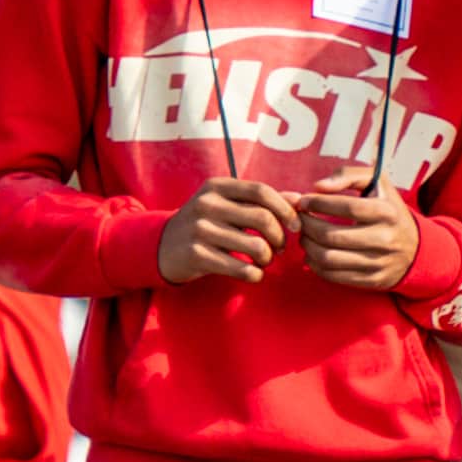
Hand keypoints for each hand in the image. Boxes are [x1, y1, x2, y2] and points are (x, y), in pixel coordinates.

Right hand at [159, 179, 292, 284]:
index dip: (285, 209)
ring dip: (269, 258)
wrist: (162, 246)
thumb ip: (261, 200)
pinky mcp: (197, 255)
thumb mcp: (226, 204)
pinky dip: (255, 275)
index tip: (295, 226)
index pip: (261, 191)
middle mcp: (206, 204)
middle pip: (263, 218)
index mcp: (217, 186)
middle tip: (281, 248)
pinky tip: (254, 274)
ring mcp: (199, 230)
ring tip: (265, 260)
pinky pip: (241, 268)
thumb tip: (299, 199)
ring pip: (256, 246)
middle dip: (280, 237)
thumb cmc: (205, 223)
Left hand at [295, 184, 418, 289]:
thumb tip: (319, 187)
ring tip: (304, 235)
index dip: (319, 203)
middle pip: (332, 235)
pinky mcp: (371, 280)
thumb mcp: (378, 184)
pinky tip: (312, 253)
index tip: (304, 201)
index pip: (347, 207)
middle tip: (299, 218)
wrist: (416, 249)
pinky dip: (315, 264)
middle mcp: (385, 239)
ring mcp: (378, 262)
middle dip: (307, 225)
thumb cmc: (388, 210)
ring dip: (307, 246)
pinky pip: (333, 276)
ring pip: (329, 258)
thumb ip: (349, 175)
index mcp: (387, 212)